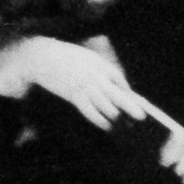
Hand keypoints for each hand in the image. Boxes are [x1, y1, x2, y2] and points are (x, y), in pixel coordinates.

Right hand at [0, 35, 139, 128]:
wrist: (43, 57)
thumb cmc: (65, 57)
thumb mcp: (87, 58)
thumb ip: (100, 70)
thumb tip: (113, 85)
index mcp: (101, 64)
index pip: (120, 80)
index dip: (128, 93)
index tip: (135, 101)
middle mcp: (97, 77)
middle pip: (119, 95)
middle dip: (131, 108)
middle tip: (141, 118)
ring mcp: (86, 87)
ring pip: (107, 107)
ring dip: (117, 117)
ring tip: (125, 125)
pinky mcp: (75, 96)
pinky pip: (91, 112)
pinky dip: (101, 121)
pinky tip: (108, 126)